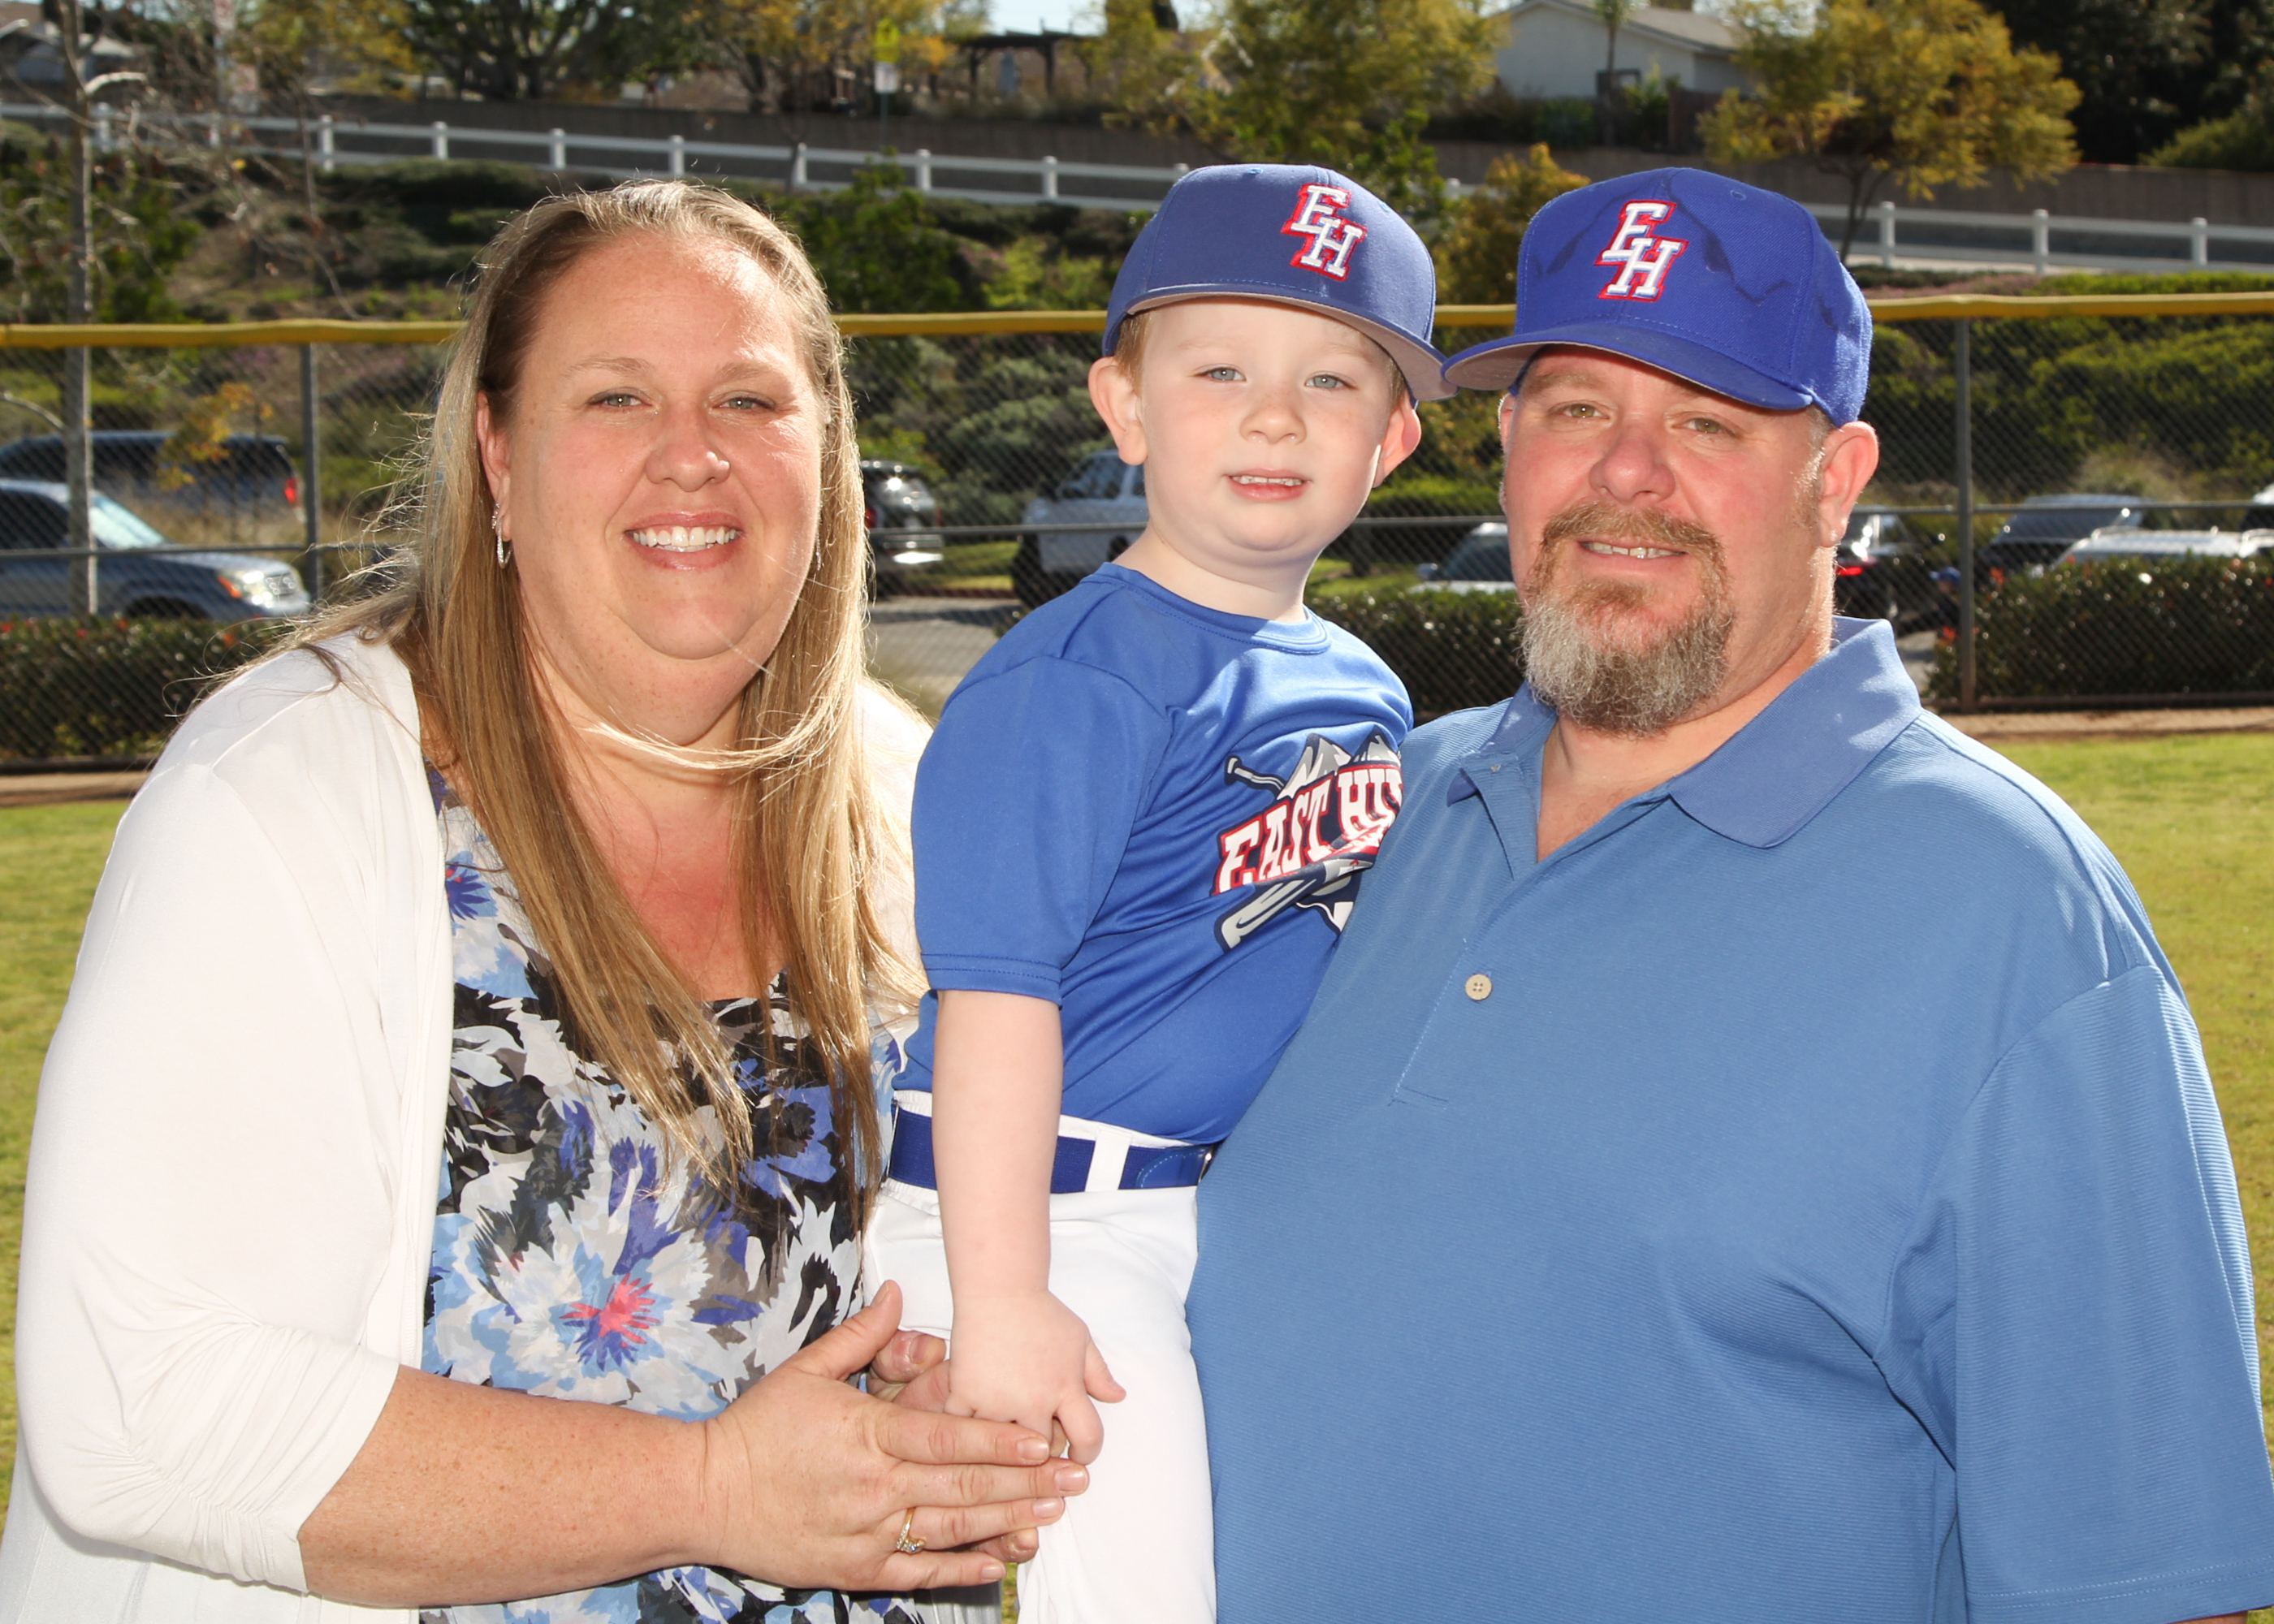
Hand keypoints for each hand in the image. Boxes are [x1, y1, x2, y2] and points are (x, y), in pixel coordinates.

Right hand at [691, 1284, 1086, 1591]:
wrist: (701, 1494)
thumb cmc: (756, 1429)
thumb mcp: (806, 1370)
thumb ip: (862, 1337)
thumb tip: (897, 1292)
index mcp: (866, 1434)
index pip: (946, 1438)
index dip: (998, 1440)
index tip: (1042, 1438)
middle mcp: (873, 1485)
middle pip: (963, 1486)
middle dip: (1025, 1481)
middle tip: (1074, 1477)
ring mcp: (866, 1531)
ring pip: (950, 1529)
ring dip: (1007, 1521)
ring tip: (1052, 1513)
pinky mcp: (855, 1569)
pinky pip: (918, 1571)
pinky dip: (962, 1569)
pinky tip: (1000, 1561)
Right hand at [946, 1289, 1125, 1464]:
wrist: (998, 1288)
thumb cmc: (1041, 1312)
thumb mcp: (1079, 1339)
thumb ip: (1099, 1372)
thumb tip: (1119, 1397)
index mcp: (1066, 1386)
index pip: (1088, 1438)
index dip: (1088, 1453)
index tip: (1079, 1456)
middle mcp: (1034, 1399)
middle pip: (1044, 1451)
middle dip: (1046, 1451)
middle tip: (1040, 1442)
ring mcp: (997, 1400)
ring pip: (1004, 1449)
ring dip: (1006, 1445)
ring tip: (1007, 1435)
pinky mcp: (965, 1394)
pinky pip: (964, 1431)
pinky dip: (968, 1431)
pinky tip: (973, 1424)